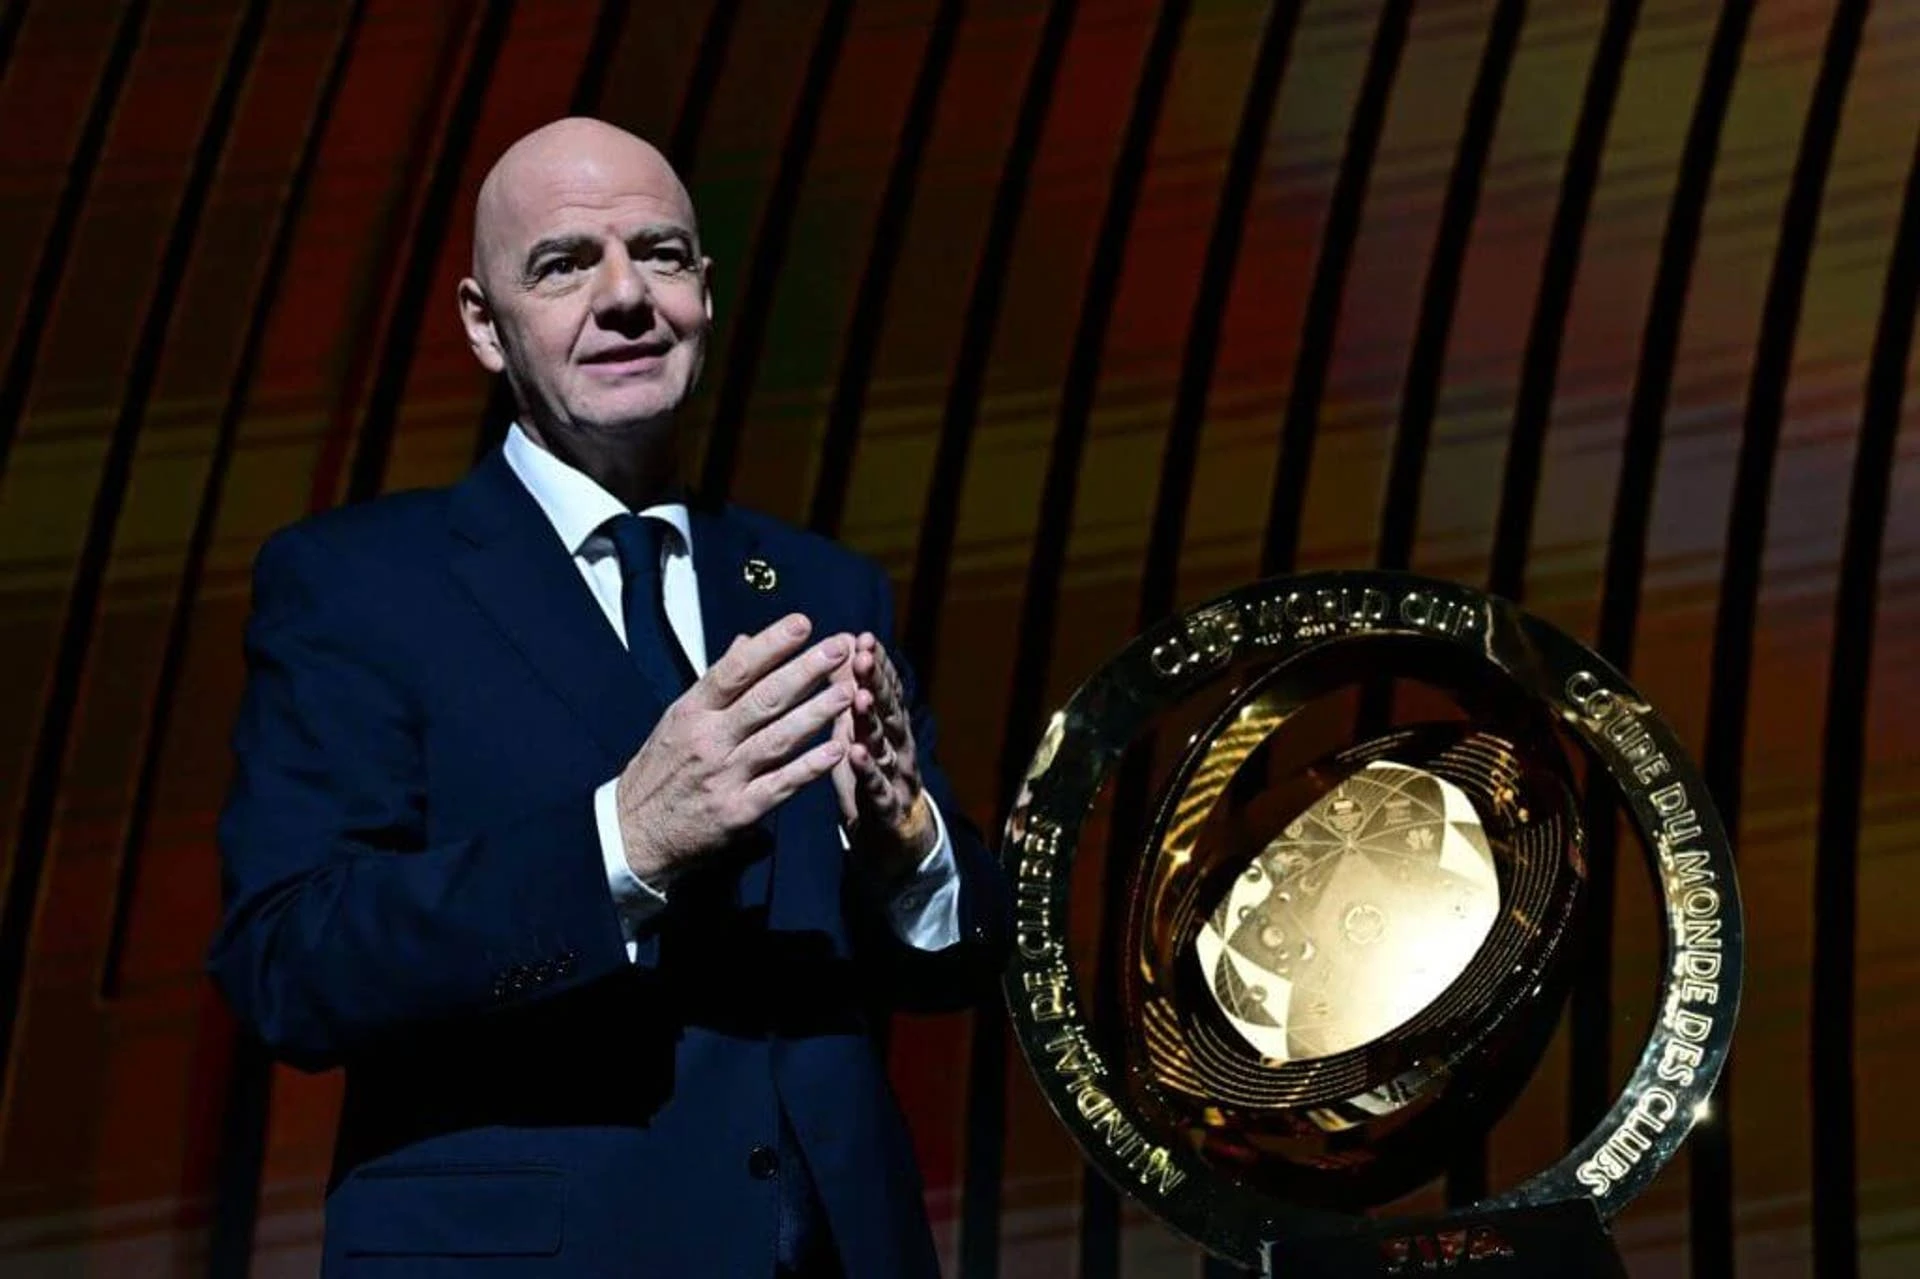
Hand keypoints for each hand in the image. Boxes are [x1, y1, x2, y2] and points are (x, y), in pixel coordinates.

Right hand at [616, 614, 851, 887]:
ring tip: (850, 691)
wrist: (632, 833)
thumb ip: (716, 683)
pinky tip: (837, 749)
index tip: (802, 623)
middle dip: (806, 669)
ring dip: (817, 713)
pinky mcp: (738, 811)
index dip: (770, 645)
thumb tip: (745, 641)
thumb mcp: (677, 720)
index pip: (734, 670)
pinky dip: (810, 767)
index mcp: (692, 712)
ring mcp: (724, 775)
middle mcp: (708, 740)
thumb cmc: (660, 770)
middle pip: (764, 698)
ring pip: (778, 738)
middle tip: (840, 647)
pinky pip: (781, 785)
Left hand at [831, 634, 935, 882]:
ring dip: (873, 720)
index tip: (863, 637)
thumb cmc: (870, 777)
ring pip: (886, 745)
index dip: (877, 665)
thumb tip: (842, 648)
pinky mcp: (888, 809)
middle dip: (876, 682)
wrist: (895, 840)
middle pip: (889, 710)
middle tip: (863, 656)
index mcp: (889, 728)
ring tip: (859, 697)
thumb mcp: (858, 733)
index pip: (885, 690)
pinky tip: (856, 754)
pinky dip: (869, 771)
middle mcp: (898, 747)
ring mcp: (897, 778)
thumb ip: (852, 694)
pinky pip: (877, 788)